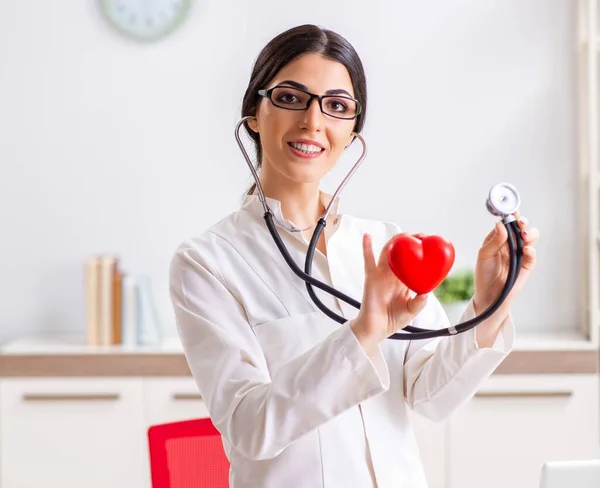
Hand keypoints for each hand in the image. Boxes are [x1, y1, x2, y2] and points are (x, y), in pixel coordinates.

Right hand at [351, 233, 428, 355]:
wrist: (376, 329)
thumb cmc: (392, 320)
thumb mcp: (411, 311)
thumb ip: (419, 303)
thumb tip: (426, 293)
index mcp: (403, 281)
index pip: (412, 262)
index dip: (420, 252)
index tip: (430, 245)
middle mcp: (393, 275)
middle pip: (401, 253)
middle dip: (410, 242)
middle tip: (421, 236)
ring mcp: (381, 275)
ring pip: (387, 252)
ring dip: (395, 242)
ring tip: (404, 235)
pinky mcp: (371, 278)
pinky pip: (368, 261)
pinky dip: (366, 248)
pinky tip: (367, 237)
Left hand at [473, 213, 539, 315]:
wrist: (489, 296)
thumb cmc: (484, 274)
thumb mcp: (484, 255)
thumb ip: (493, 241)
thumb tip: (500, 224)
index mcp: (499, 238)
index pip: (507, 222)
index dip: (511, 215)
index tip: (512, 210)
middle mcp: (511, 243)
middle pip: (522, 227)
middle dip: (523, 222)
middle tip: (520, 222)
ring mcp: (520, 253)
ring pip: (531, 237)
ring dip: (530, 233)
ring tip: (524, 235)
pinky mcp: (527, 265)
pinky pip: (532, 255)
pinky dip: (531, 251)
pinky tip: (526, 249)